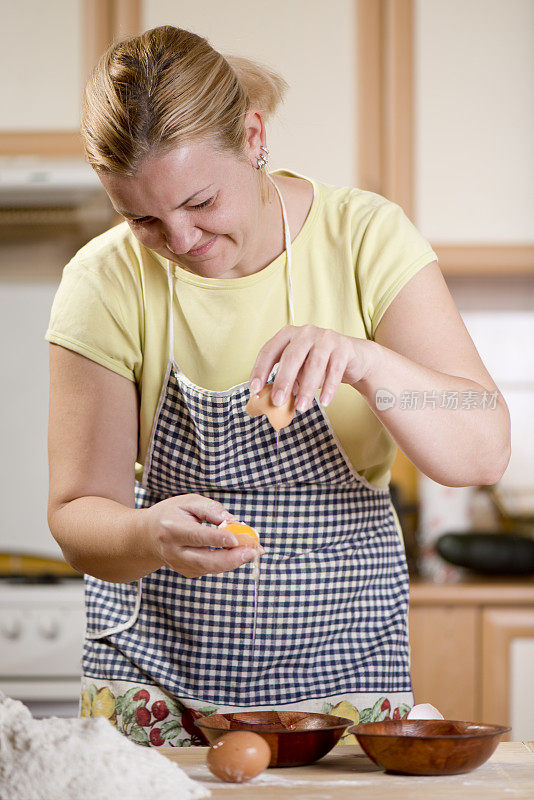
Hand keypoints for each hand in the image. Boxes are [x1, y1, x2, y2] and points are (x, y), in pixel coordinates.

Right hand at [142, 493, 263, 577]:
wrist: (148, 535)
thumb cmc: (171, 514)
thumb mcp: (188, 502)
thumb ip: (210, 509)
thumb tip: (231, 520)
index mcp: (171, 529)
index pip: (197, 536)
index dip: (218, 539)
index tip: (237, 538)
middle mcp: (173, 550)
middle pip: (204, 560)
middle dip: (231, 558)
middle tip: (253, 551)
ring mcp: (179, 565)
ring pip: (209, 568)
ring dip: (234, 562)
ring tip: (253, 552)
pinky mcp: (187, 572)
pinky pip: (210, 569)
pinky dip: (227, 563)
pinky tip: (239, 554)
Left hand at [248, 325, 372, 411]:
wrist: (352, 357)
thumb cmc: (318, 364)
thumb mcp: (299, 370)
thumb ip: (286, 381)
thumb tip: (271, 402)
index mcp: (288, 335)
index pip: (269, 351)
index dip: (260, 370)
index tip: (255, 389)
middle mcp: (305, 332)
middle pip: (291, 356)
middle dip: (283, 381)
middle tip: (277, 402)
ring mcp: (325, 338)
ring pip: (314, 365)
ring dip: (306, 389)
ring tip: (301, 408)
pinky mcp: (343, 347)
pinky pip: (335, 370)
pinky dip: (329, 388)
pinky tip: (324, 402)